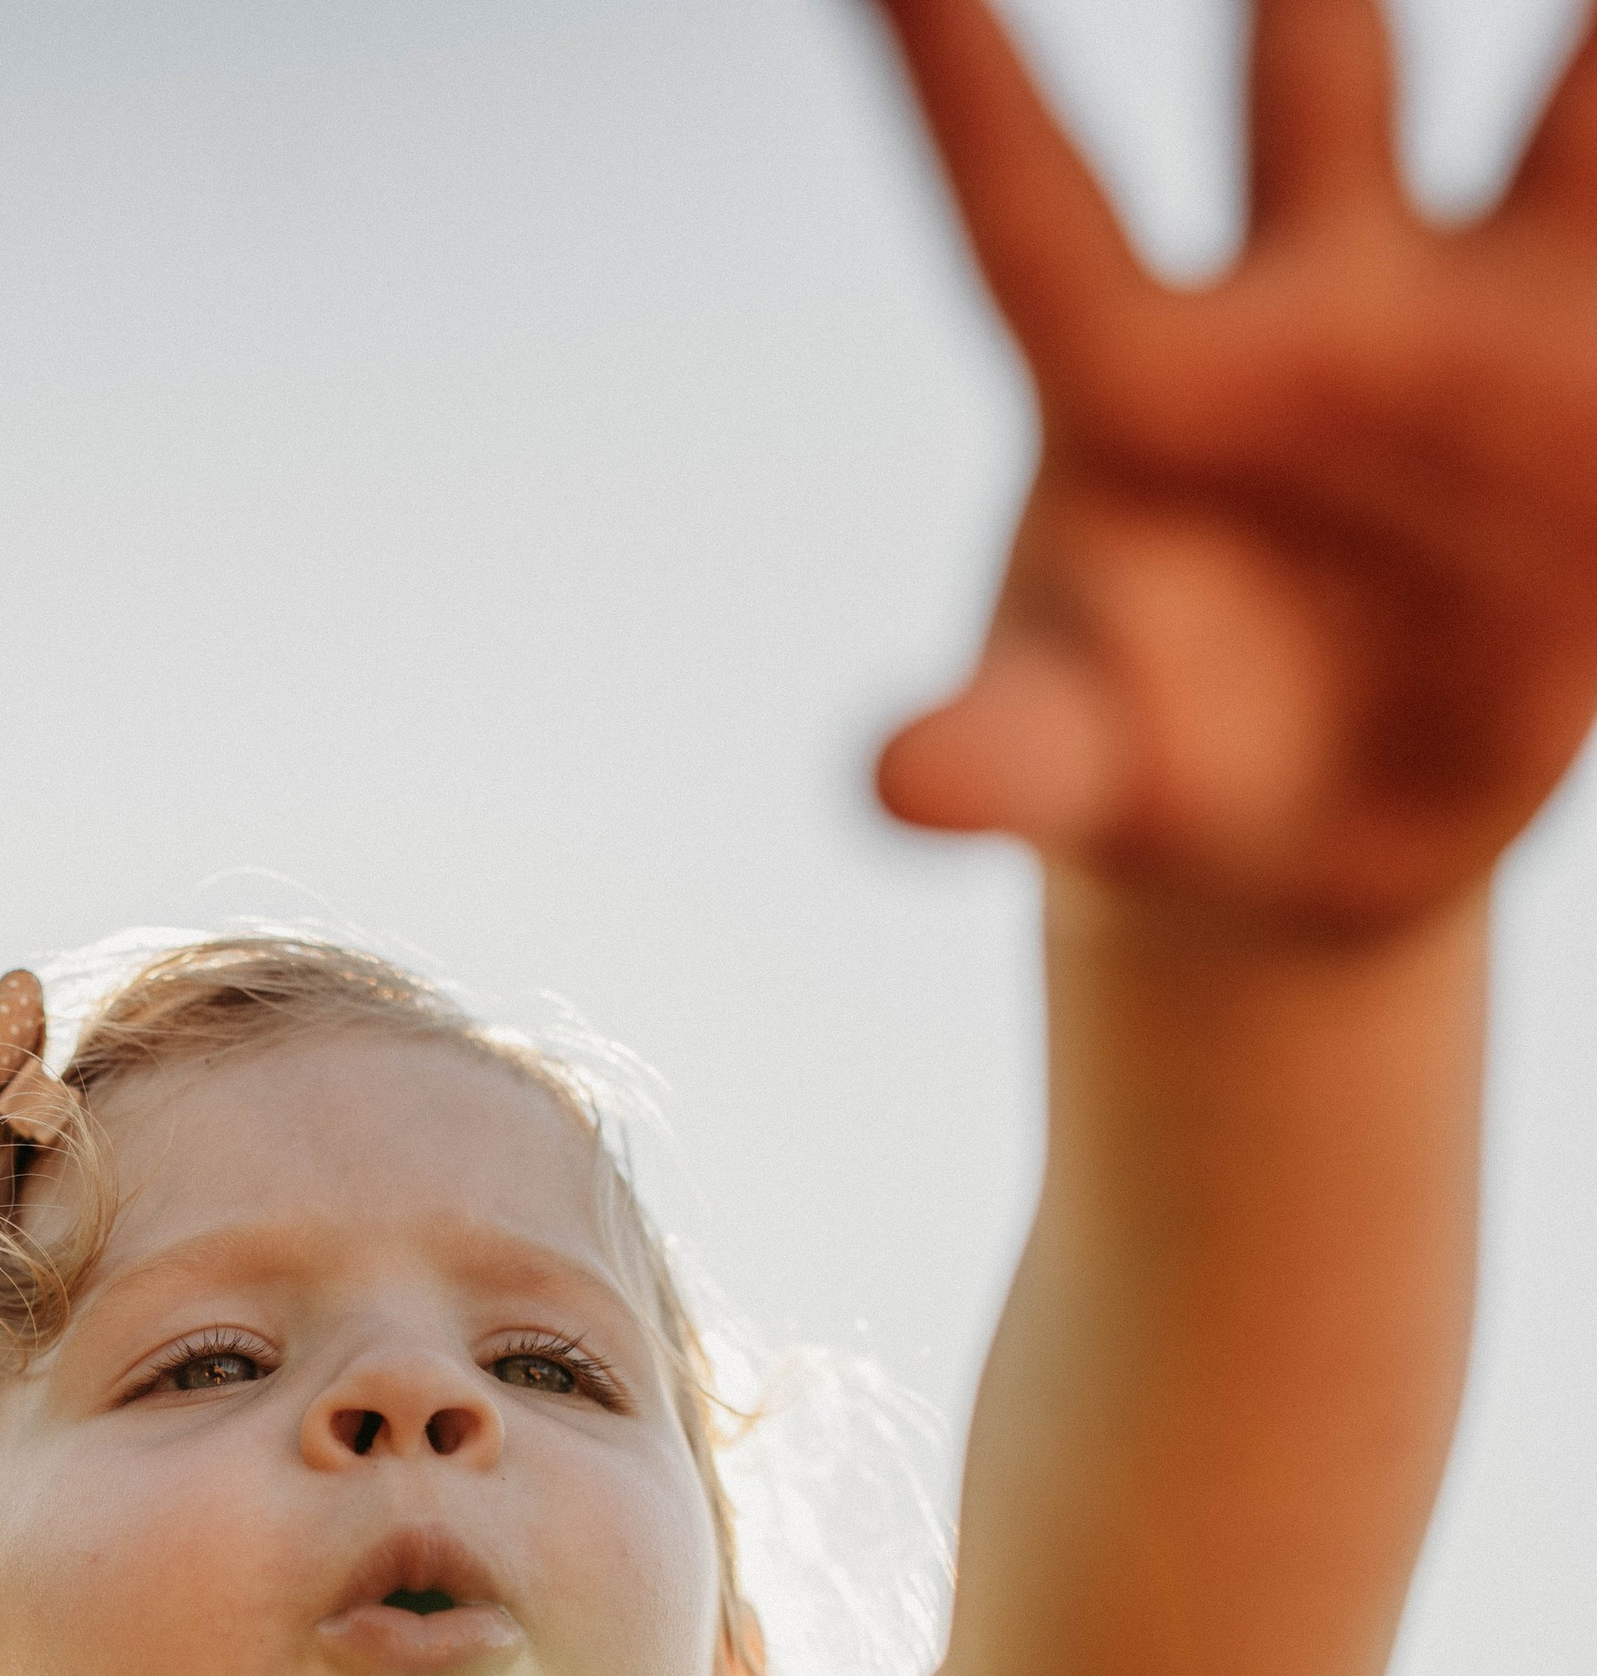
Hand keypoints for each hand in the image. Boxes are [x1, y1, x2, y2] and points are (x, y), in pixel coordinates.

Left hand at [870, 0, 1596, 927]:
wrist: (1303, 845)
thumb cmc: (1149, 767)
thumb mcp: (1078, 771)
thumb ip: (1002, 759)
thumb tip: (897, 784)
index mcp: (1136, 377)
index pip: (1030, 199)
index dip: (957, 76)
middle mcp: (1308, 294)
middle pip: (1315, 52)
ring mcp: (1472, 321)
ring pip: (1566, 114)